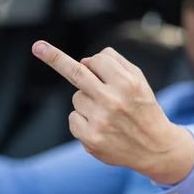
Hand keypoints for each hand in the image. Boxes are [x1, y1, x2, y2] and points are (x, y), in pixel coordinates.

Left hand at [32, 42, 193, 184]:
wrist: (156, 148)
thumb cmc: (144, 109)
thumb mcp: (139, 81)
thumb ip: (116, 64)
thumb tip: (83, 61)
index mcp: (127, 83)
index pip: (98, 60)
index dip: (99, 63)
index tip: (86, 59)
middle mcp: (113, 101)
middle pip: (76, 72)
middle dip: (54, 57)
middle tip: (38, 46)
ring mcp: (100, 121)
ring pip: (76, 98)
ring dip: (87, 101)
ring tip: (108, 113)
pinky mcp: (90, 139)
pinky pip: (73, 118)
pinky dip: (82, 120)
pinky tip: (101, 127)